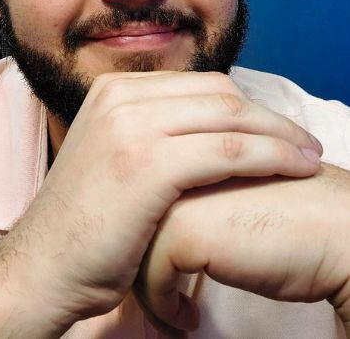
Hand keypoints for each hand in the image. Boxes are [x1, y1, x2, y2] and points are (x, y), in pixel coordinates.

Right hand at [0, 71, 322, 337]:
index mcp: (114, 90)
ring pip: (231, 118)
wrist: (43, 265)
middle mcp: (121, 97)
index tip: (275, 129)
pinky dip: (270, 158)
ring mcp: (132, 127)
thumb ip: (153, 129)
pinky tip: (292, 170)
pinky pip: (230, 151)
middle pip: (219, 94)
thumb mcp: (114, 154)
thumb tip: (212, 126)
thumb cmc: (86, 222)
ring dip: (280, 136)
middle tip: (302, 142)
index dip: (247, 105)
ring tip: (308, 157)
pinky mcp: (148, 164)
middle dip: (270, 117)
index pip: (201, 83)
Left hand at [135, 163, 349, 336]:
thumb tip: (154, 219)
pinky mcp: (184, 227)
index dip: (143, 231)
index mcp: (181, 143)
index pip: (137, 187)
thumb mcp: (226, 190)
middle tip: (155, 292)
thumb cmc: (287, 215)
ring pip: (133, 242)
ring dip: (146, 283)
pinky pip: (151, 274)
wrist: (334, 228)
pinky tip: (187, 316)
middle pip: (130, 213)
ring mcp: (173, 189)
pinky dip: (162, 303)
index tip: (148, 266)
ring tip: (170, 306)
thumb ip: (192, 188)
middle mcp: (169, 159)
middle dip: (136, 258)